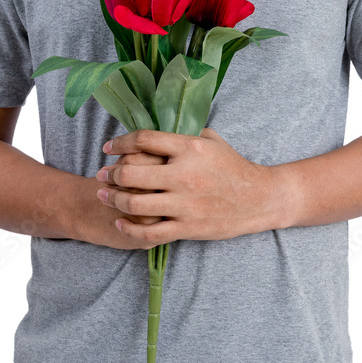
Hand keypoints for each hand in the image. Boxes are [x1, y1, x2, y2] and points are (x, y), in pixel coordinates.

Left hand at [95, 128, 288, 248]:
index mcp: (190, 148)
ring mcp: (185, 204)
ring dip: (113, 199)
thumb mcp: (211, 140)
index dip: (119, 142)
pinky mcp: (188, 227)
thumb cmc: (233, 166)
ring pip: (134, 203)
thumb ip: (182, 134)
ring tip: (104, 195)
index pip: (143, 140)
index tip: (108, 147)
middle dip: (109, 174)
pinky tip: (121, 223)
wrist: (259, 198)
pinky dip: (129, 228)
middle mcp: (185, 175)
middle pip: (131, 173)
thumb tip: (153, 130)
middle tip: (102, 174)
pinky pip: (148, 232)